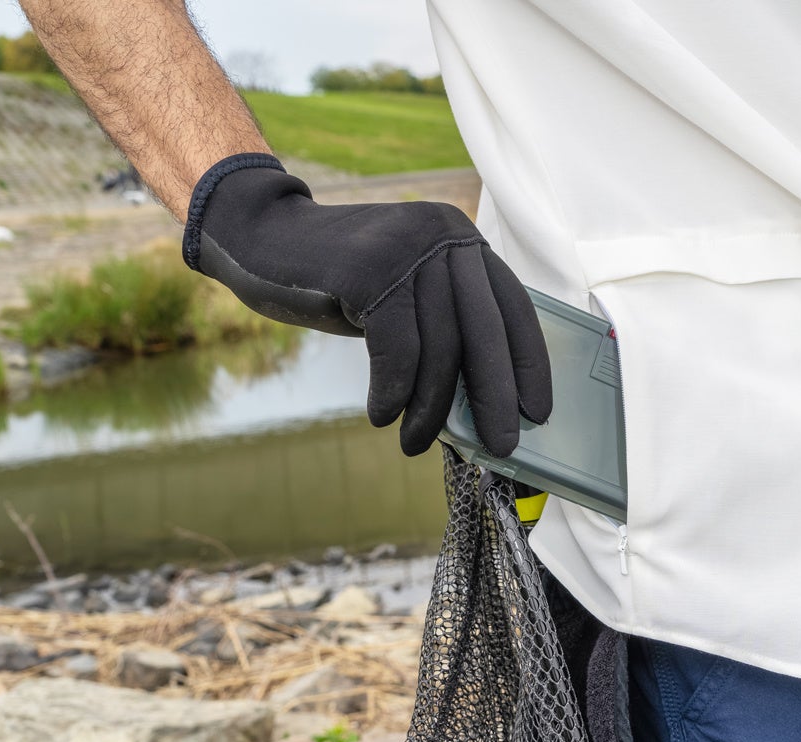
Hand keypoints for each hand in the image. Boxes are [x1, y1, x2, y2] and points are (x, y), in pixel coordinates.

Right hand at [182, 153, 550, 456]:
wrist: (263, 240)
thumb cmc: (341, 283)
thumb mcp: (406, 297)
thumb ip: (444, 330)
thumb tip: (483, 405)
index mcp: (463, 239)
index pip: (514, 308)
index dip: (528, 364)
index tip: (537, 411)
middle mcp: (445, 235)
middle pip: (485, 331)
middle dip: (495, 396)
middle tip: (501, 447)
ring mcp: (409, 247)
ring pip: (440, 347)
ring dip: (429, 407)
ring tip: (414, 443)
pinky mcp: (372, 268)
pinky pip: (397, 349)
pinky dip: (393, 391)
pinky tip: (382, 415)